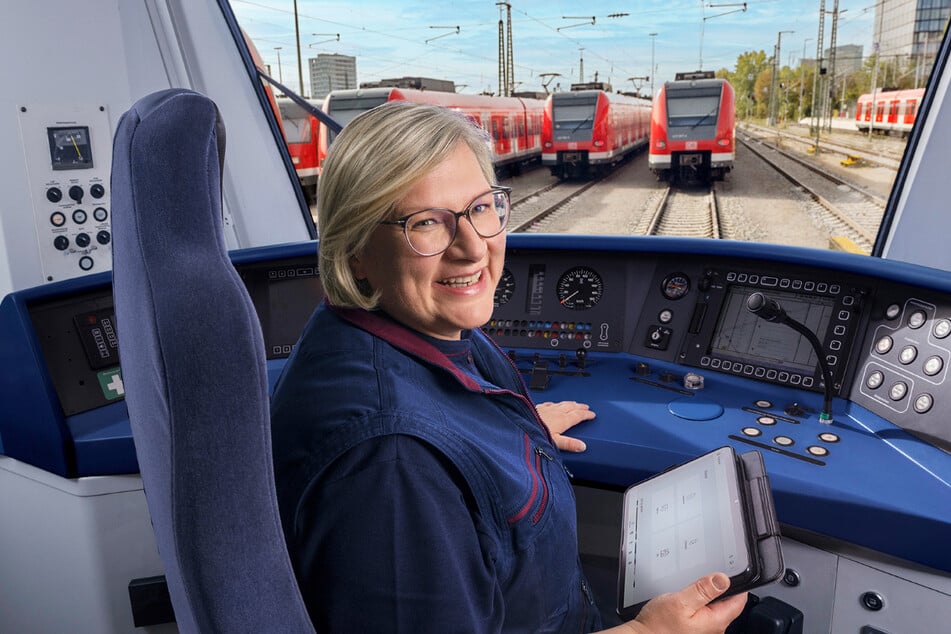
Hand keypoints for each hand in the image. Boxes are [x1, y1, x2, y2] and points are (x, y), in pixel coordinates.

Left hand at [534, 401, 594, 451]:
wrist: (520, 424)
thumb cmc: (536, 433)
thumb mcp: (555, 441)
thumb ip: (569, 443)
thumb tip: (582, 446)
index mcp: (562, 420)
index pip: (578, 415)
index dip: (586, 414)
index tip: (592, 414)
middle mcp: (556, 412)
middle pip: (571, 407)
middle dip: (580, 407)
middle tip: (586, 407)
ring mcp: (547, 408)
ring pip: (562, 404)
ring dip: (570, 403)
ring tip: (575, 403)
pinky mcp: (538, 407)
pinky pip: (551, 403)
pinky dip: (556, 403)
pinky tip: (554, 404)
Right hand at [613, 573, 747, 633]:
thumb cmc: (658, 626)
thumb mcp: (680, 601)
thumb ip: (703, 590)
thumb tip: (723, 579)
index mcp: (715, 622)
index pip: (739, 601)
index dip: (738, 584)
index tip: (734, 570)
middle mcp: (713, 629)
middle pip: (727, 604)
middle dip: (721, 589)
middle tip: (708, 575)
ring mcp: (705, 631)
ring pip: (714, 608)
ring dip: (707, 596)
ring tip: (694, 587)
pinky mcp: (695, 630)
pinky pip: (704, 614)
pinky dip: (699, 603)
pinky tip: (688, 599)